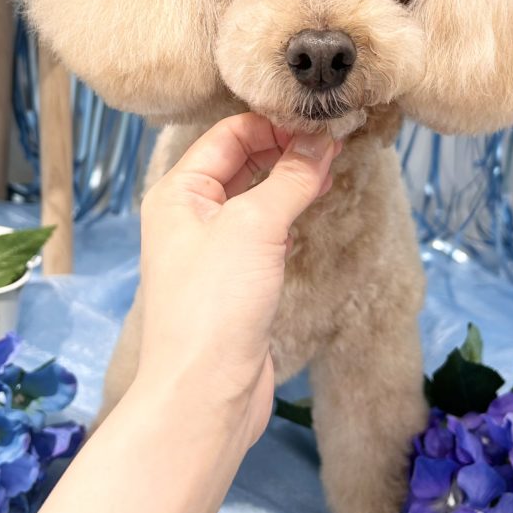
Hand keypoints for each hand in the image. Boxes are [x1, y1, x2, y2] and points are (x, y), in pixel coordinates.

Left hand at [132, 112, 339, 445]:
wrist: (204, 394)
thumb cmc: (214, 305)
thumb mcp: (254, 227)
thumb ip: (290, 178)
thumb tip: (322, 141)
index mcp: (178, 193)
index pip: (226, 135)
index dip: (272, 123)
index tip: (319, 119)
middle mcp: (190, 215)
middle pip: (240, 162)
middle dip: (284, 148)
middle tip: (334, 138)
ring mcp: (213, 248)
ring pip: (255, 196)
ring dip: (290, 178)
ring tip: (332, 164)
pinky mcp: (236, 279)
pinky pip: (264, 230)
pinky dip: (288, 211)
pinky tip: (313, 203)